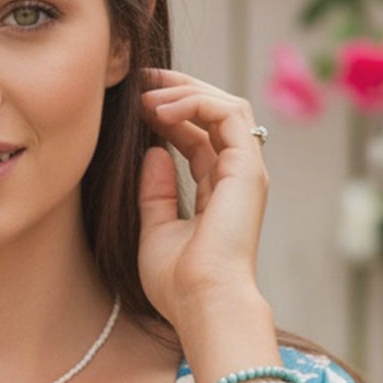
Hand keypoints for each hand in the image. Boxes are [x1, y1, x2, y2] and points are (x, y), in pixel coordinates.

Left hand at [136, 68, 268, 329]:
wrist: (202, 303)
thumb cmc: (178, 282)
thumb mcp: (155, 229)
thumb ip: (155, 192)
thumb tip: (152, 152)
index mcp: (218, 192)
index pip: (199, 137)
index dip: (170, 113)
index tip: (135, 101)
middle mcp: (236, 177)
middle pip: (215, 114)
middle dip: (178, 90)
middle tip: (140, 79)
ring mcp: (246, 170)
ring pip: (225, 105)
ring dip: (185, 92)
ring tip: (146, 94)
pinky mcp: (248, 168)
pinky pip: (228, 114)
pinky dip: (195, 103)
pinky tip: (160, 109)